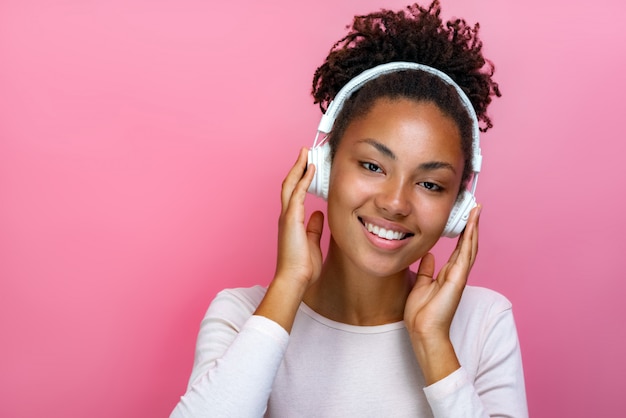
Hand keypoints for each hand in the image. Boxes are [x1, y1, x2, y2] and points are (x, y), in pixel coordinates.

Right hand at [274, 147, 324, 289]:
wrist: (294, 279)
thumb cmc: (302, 267)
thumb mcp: (312, 242)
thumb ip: (314, 227)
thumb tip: (318, 214)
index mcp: (291, 221)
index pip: (294, 193)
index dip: (300, 178)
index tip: (308, 166)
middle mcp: (286, 216)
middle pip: (289, 184)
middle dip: (297, 167)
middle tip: (304, 152)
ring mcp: (287, 216)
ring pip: (290, 184)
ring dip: (298, 167)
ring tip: (306, 153)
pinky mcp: (291, 219)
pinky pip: (297, 193)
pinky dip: (303, 179)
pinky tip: (311, 169)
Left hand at [403, 205, 480, 383]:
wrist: (424, 331)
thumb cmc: (421, 313)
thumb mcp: (420, 285)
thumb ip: (426, 270)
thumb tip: (428, 256)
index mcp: (448, 274)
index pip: (458, 249)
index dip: (463, 233)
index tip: (465, 217)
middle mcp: (456, 273)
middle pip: (467, 244)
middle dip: (471, 226)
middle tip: (475, 208)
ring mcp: (459, 275)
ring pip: (469, 246)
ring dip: (473, 227)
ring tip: (477, 210)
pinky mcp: (458, 279)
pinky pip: (466, 254)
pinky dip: (470, 239)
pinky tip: (471, 225)